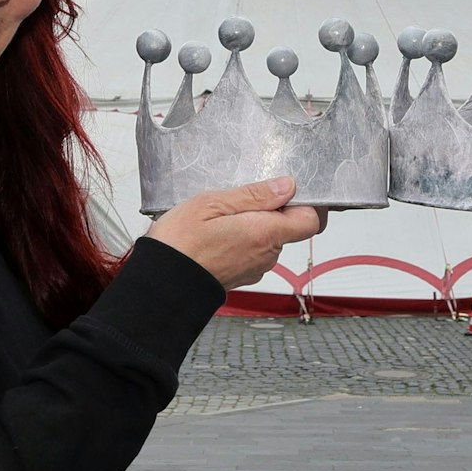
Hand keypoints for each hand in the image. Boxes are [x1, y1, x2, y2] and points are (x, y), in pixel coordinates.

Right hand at [147, 176, 326, 290]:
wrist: (161, 283)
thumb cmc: (181, 244)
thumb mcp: (213, 203)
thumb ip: (255, 195)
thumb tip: (287, 187)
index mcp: (266, 234)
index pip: (310, 220)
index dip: (303, 203)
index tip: (284, 190)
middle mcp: (266, 255)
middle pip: (287, 228)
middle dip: (271, 211)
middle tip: (240, 201)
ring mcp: (255, 268)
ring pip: (268, 239)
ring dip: (253, 225)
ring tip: (222, 217)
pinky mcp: (242, 276)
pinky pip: (252, 252)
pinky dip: (242, 240)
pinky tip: (218, 233)